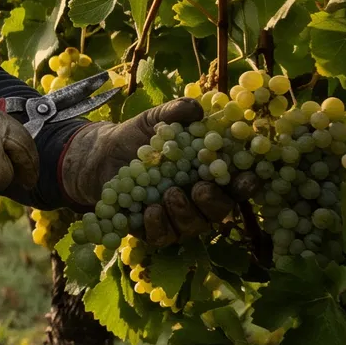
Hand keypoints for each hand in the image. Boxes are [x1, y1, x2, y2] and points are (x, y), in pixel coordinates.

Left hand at [60, 98, 239, 244]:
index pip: (235, 184)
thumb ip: (174, 113)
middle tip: (200, 188)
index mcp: (206, 173)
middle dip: (214, 202)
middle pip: (218, 210)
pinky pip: (162, 236)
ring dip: (184, 213)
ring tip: (170, 194)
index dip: (245, 184)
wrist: (99, 156)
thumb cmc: (135, 138)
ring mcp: (175, 216)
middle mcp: (197, 199)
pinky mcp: (151, 229)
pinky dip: (158, 225)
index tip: (247, 178)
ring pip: (192, 226)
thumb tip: (196, 108)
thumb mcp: (153, 121)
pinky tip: (150, 210)